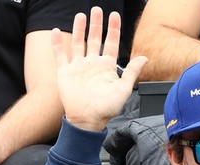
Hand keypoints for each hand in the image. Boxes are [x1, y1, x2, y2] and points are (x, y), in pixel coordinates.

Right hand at [51, 6, 146, 131]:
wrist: (88, 119)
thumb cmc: (107, 108)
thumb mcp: (124, 89)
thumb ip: (132, 72)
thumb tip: (144, 57)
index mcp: (107, 66)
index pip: (111, 43)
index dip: (113, 29)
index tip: (114, 15)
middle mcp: (92, 64)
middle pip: (94, 39)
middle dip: (96, 24)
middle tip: (97, 10)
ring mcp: (78, 67)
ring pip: (78, 43)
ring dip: (79, 29)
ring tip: (81, 15)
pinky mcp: (65, 72)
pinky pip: (60, 55)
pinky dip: (57, 43)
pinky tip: (55, 31)